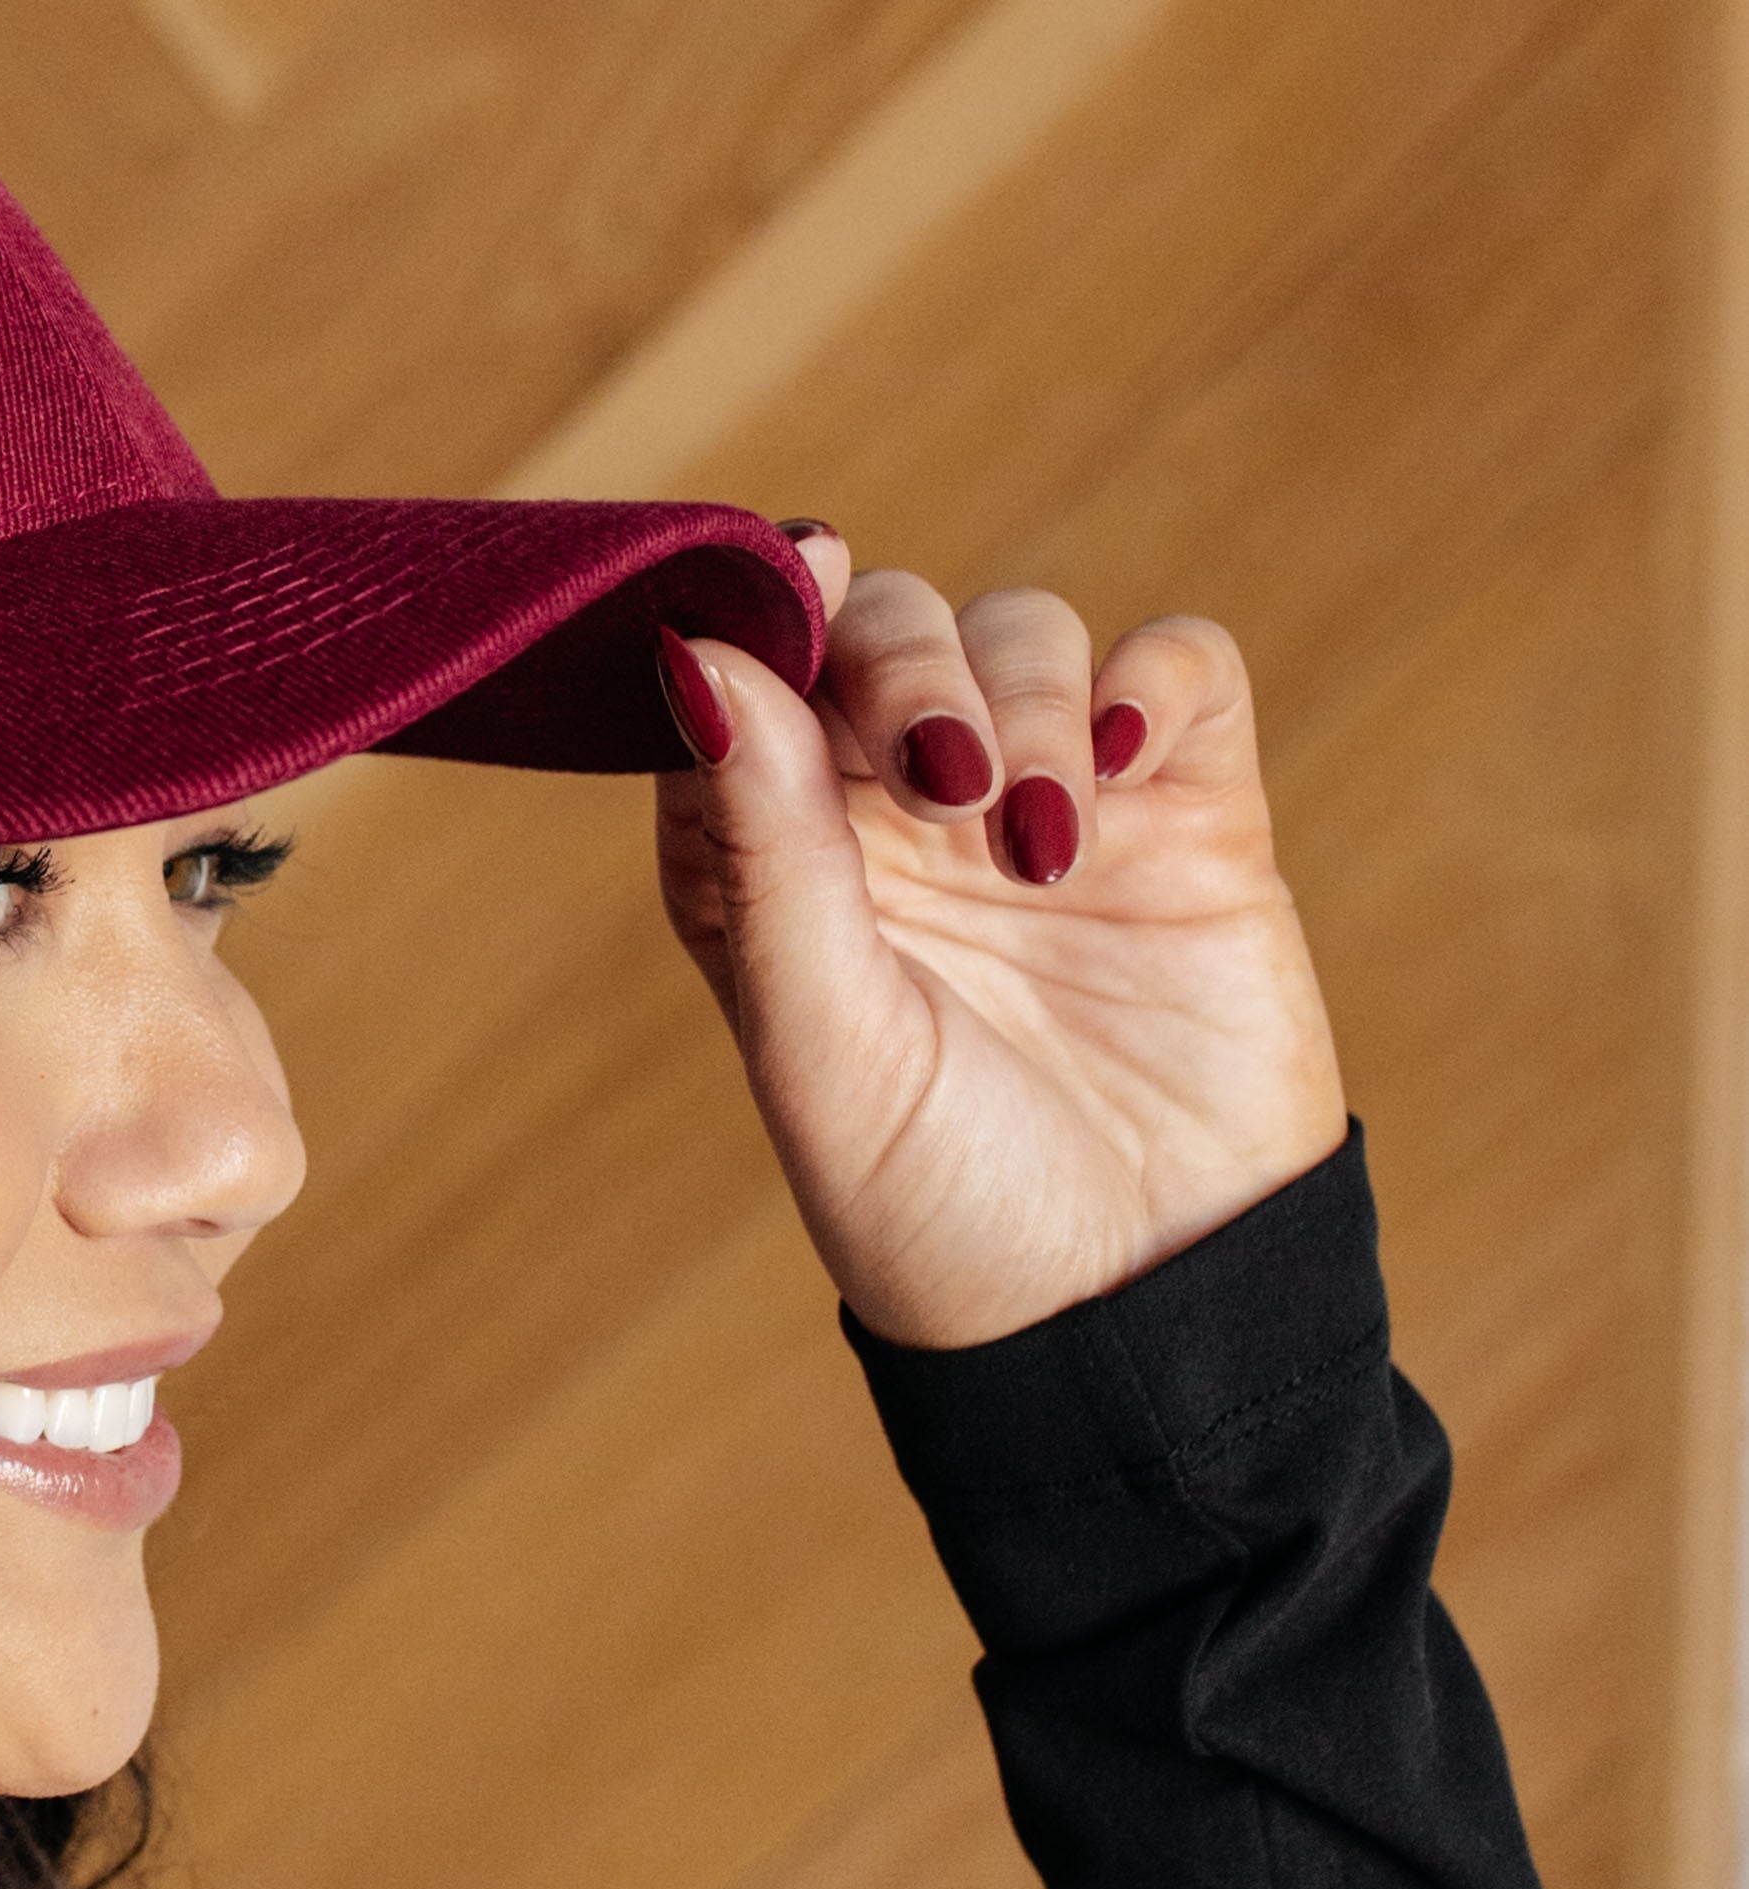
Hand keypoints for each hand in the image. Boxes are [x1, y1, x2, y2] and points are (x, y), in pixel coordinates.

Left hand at [654, 538, 1347, 1351]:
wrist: (1141, 1310)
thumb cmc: (944, 1211)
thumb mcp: (825, 1042)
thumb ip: (764, 849)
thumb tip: (700, 655)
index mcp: (777, 874)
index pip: (743, 684)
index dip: (757, 614)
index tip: (790, 578)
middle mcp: (902, 825)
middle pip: (883, 629)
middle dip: (902, 662)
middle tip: (938, 774)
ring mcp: (1052, 808)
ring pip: (1022, 632)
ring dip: (1022, 698)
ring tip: (1037, 848)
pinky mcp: (1190, 814)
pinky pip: (1177, 666)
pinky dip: (1152, 678)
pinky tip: (1124, 767)